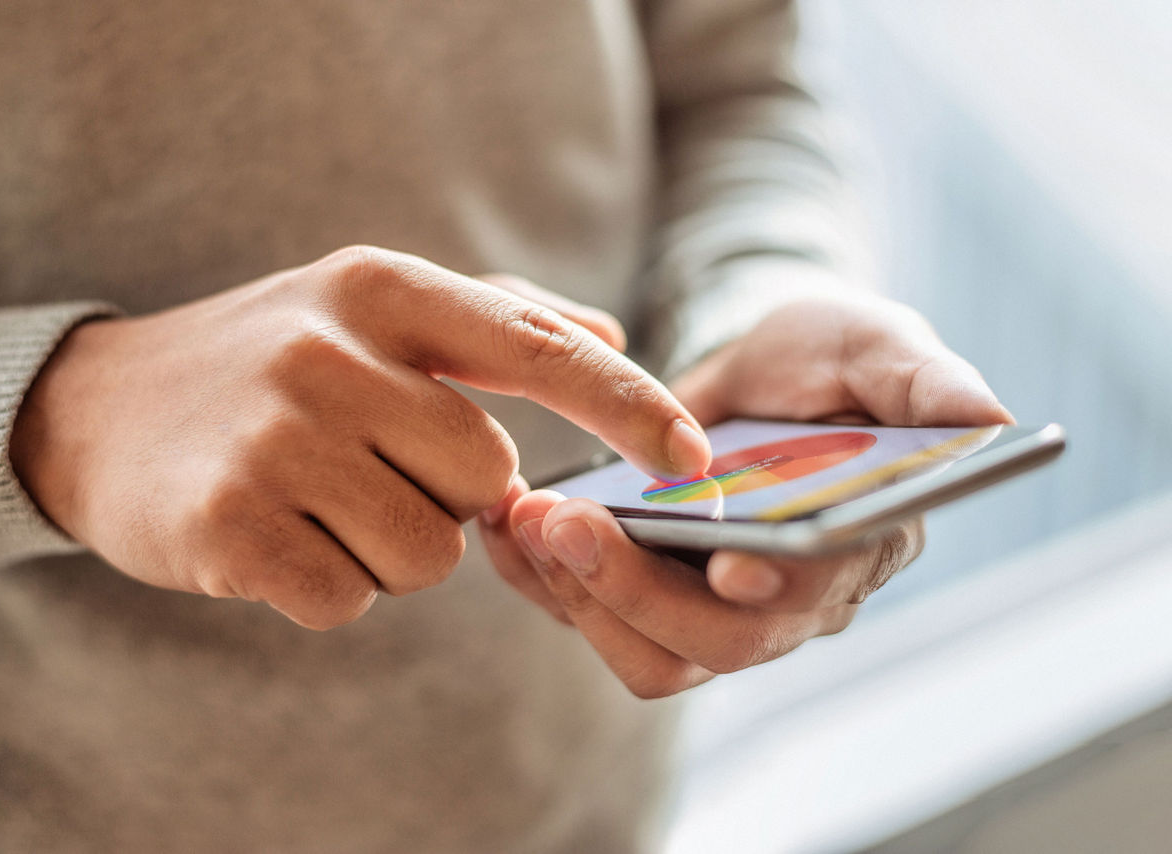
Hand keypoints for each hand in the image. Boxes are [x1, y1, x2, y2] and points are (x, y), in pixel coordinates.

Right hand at [10, 246, 709, 628]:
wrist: (98, 410)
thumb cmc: (269, 361)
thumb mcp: (371, 306)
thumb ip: (498, 317)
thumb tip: (609, 330)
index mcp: (383, 289)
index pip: (541, 350)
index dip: (630, 406)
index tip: (695, 459)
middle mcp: (332, 354)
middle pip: (488, 481)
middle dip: (449, 496)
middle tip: (369, 467)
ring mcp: (275, 441)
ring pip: (427, 554)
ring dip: (389, 548)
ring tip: (317, 500)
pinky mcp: (227, 527)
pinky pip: (349, 600)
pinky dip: (326, 587)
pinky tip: (273, 537)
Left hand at [480, 291, 1010, 696]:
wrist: (760, 369)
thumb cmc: (830, 359)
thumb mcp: (878, 344)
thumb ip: (923, 380)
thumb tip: (988, 417)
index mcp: (855, 546)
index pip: (816, 594)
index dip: (773, 587)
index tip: (725, 558)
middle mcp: (785, 599)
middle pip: (712, 645)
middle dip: (634, 590)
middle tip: (566, 520)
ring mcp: (709, 607)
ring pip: (645, 654)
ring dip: (577, 594)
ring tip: (526, 517)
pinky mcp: (647, 592)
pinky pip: (589, 617)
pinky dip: (541, 579)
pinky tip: (510, 521)